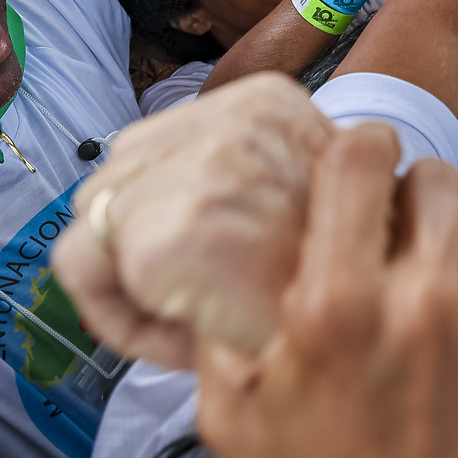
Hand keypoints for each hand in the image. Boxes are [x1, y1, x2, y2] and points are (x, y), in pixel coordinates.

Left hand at [54, 74, 335, 370]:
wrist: (374, 354)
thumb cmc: (347, 296)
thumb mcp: (312, 204)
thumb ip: (246, 181)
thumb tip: (151, 207)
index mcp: (270, 103)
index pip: (157, 146)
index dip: (169, 215)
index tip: (214, 269)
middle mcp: (235, 116)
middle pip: (120, 174)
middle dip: (140, 242)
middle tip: (205, 304)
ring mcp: (201, 170)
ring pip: (95, 217)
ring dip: (132, 281)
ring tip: (200, 322)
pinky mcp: (167, 234)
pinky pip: (83, 269)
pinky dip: (119, 314)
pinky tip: (183, 338)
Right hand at [195, 130, 457, 457]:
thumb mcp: (236, 420)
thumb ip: (219, 329)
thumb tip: (215, 256)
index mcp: (338, 308)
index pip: (357, 159)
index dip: (357, 152)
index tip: (361, 165)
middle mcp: (423, 300)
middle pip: (428, 174)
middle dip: (410, 195)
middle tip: (403, 234)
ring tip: (452, 256)